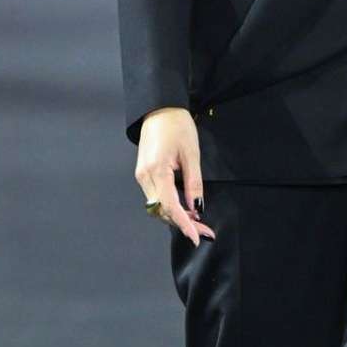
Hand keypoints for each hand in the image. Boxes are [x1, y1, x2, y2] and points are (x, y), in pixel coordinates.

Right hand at [135, 107, 215, 244]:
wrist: (159, 109)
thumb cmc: (177, 126)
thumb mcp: (192, 154)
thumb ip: (194, 183)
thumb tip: (197, 208)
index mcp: (156, 171)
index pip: (170, 206)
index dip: (184, 224)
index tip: (196, 237)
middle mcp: (144, 177)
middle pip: (162, 211)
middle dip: (183, 224)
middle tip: (204, 231)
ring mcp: (142, 176)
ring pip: (158, 207)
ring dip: (176, 216)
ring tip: (198, 222)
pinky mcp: (143, 174)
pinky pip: (156, 197)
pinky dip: (170, 206)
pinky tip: (185, 208)